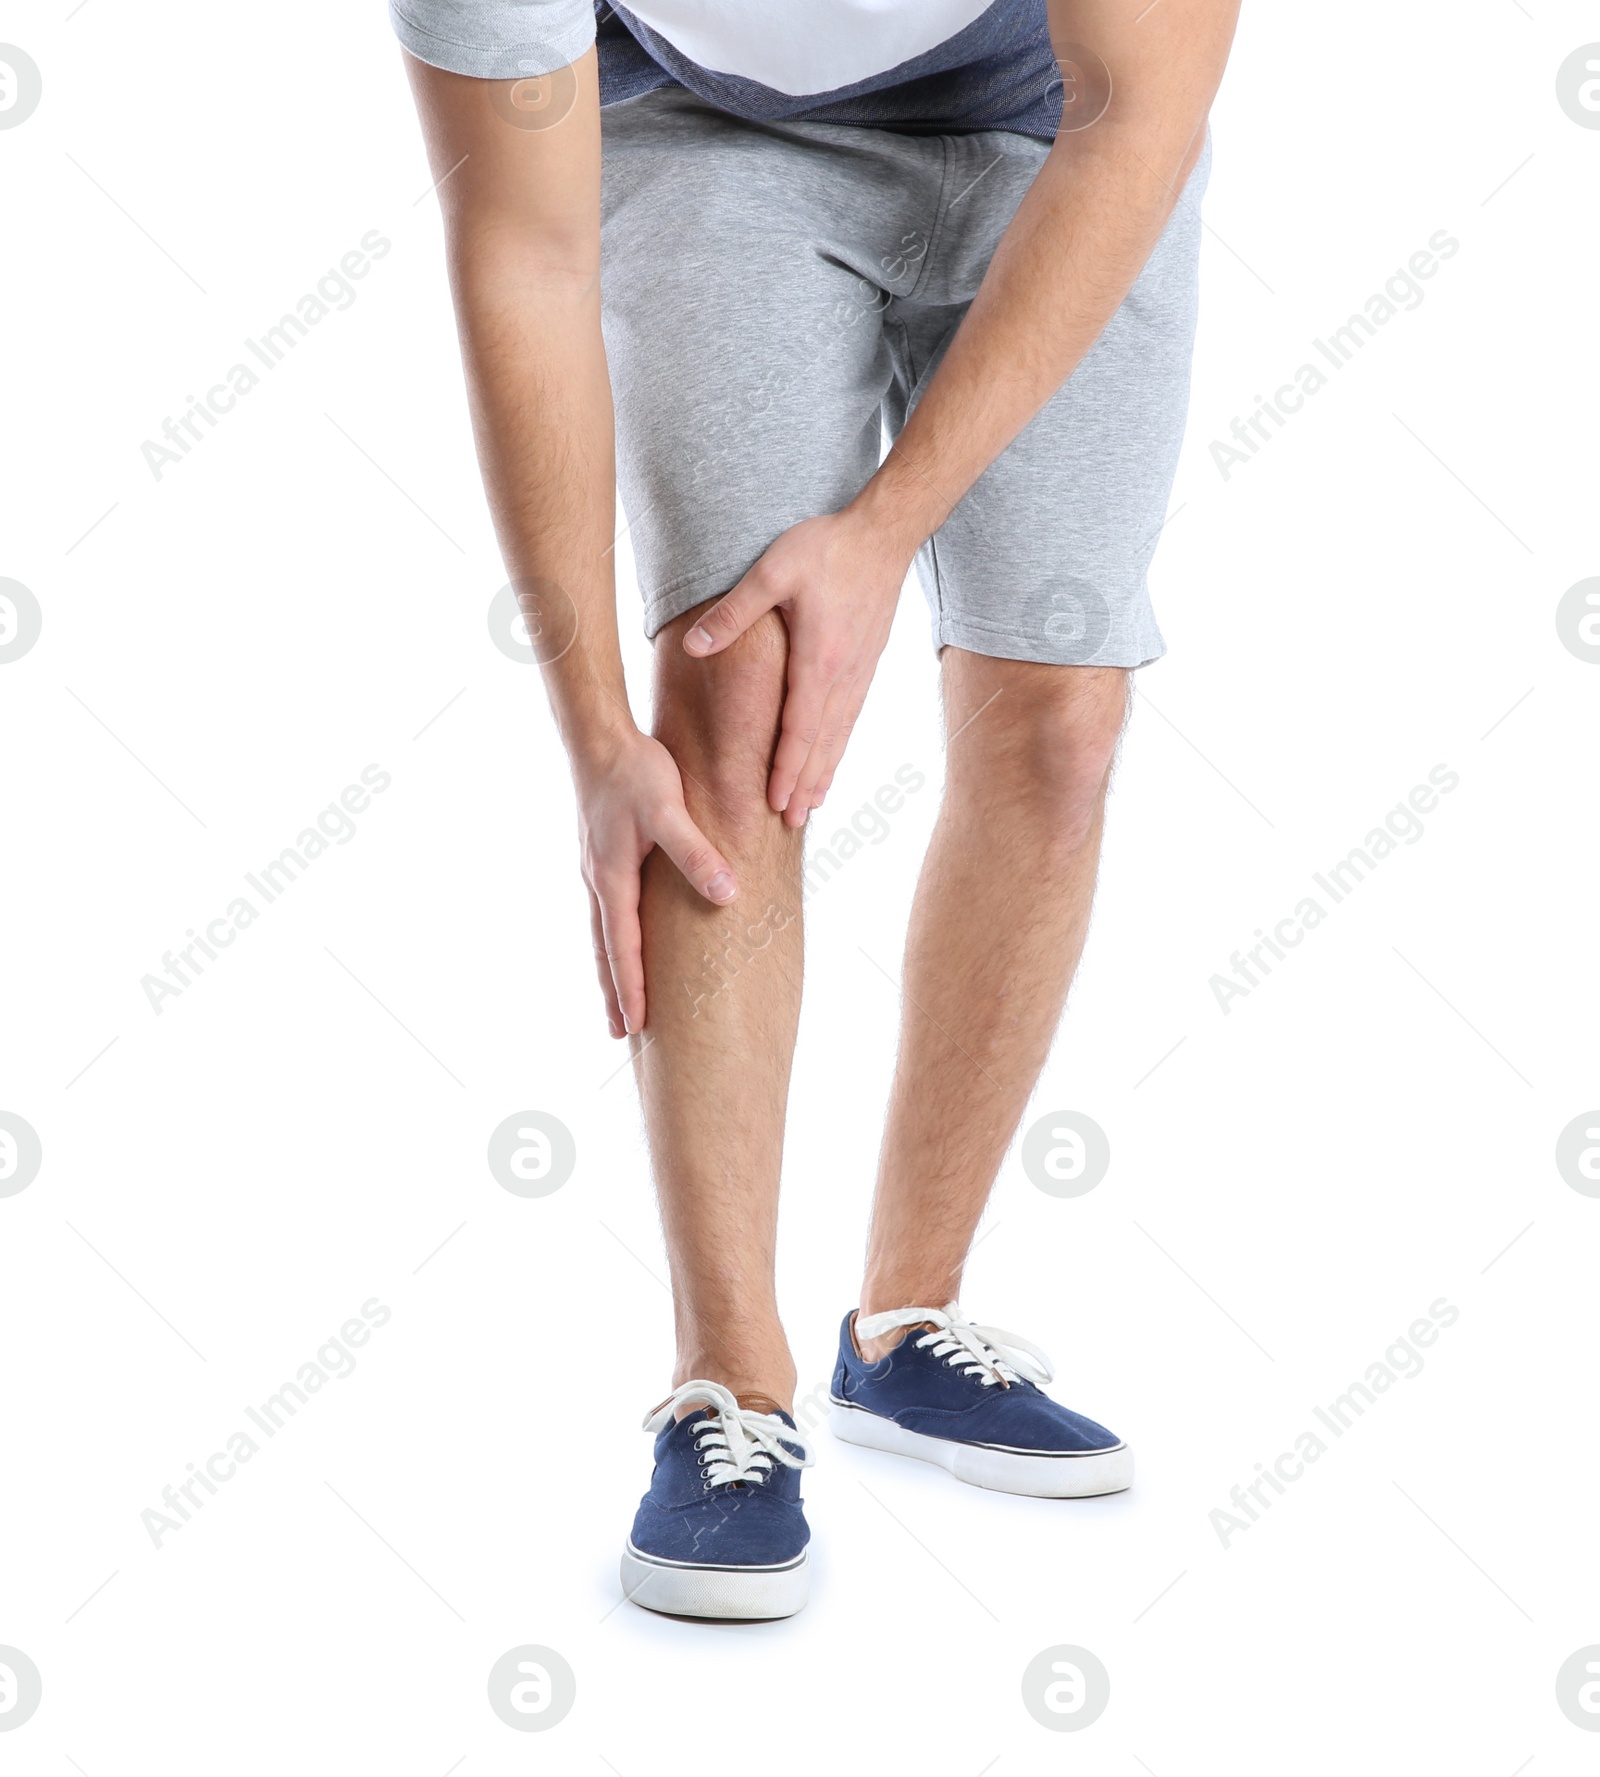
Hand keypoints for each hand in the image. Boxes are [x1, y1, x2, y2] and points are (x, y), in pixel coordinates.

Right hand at [573, 728, 737, 1037]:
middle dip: (614, 992)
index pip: (623, 947)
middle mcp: (599, 880)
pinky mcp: (603, 855)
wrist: (598, 736)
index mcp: (613, 879)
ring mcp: (597, 869)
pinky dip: (612, 939)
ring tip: (618, 1000)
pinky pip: (608, 911)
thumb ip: (696, 854)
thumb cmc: (635, 772)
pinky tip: (623, 941)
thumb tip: (727, 895)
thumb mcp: (670, 811)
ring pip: (603, 932)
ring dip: (611, 969)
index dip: (632, 987)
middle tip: (621, 1033)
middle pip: (605, 950)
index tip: (637, 1026)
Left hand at [682, 509, 911, 827]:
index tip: (775, 800)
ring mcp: (859, 672)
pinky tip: (830, 759)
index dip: (786, 767)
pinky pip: (851, 717)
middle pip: (822, 742)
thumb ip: (734, 612)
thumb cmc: (826, 547)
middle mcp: (843, 674)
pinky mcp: (866, 664)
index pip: (800, 727)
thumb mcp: (772, 570)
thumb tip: (695, 646)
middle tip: (790, 821)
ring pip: (840, 734)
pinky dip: (839, 746)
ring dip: (824, 771)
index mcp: (818, 658)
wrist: (883, 534)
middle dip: (805, 784)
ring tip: (810, 805)